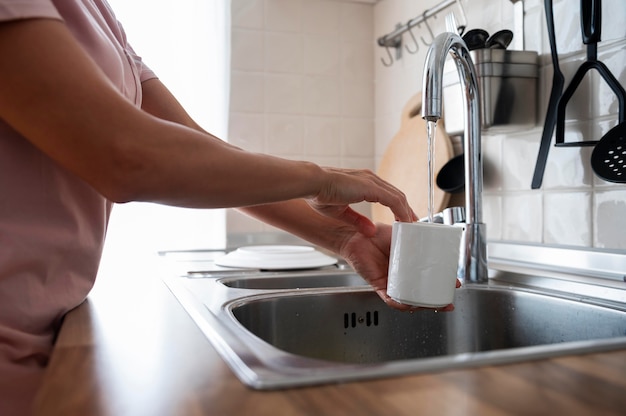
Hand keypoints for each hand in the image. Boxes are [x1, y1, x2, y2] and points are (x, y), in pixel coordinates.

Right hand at [308, 168, 416, 236]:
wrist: (313, 183)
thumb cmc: (320, 193)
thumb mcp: (341, 212)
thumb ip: (357, 220)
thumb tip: (370, 230)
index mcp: (362, 182)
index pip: (386, 194)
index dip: (396, 206)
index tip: (402, 218)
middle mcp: (370, 179)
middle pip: (396, 194)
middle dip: (406, 209)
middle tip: (413, 223)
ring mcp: (372, 182)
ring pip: (398, 197)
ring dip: (407, 211)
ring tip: (412, 225)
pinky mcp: (372, 187)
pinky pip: (394, 200)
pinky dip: (401, 211)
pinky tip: (404, 222)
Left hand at [338, 223, 459, 310]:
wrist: (356, 235)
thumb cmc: (374, 233)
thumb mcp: (400, 233)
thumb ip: (414, 233)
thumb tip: (430, 230)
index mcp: (407, 265)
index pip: (427, 277)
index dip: (441, 283)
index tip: (454, 283)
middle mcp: (400, 276)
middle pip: (420, 293)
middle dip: (436, 301)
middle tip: (447, 301)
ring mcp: (391, 282)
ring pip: (408, 300)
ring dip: (421, 305)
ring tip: (432, 305)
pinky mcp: (379, 285)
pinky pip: (390, 299)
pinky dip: (399, 304)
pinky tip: (408, 305)